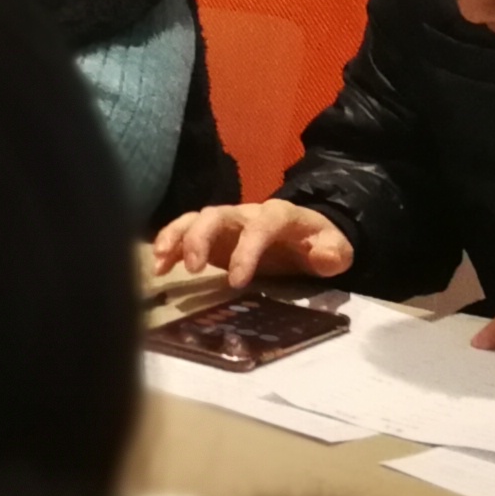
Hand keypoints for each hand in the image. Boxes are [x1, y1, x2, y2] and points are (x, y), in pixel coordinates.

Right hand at [151, 198, 356, 291]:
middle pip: (217, 214)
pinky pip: (185, 230)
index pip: (259, 227)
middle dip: (201, 238)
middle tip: (192, 268)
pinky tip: (158, 265)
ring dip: (175, 237)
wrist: (307, 234)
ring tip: (160, 262)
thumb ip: (333, 253)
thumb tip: (323, 257)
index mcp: (279, 215)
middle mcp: (247, 213)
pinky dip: (168, 243)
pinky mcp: (213, 235)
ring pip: (196, 218)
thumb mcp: (336, 249)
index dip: (246, 251)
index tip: (237, 282)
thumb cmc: (318, 243)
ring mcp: (227, 222)